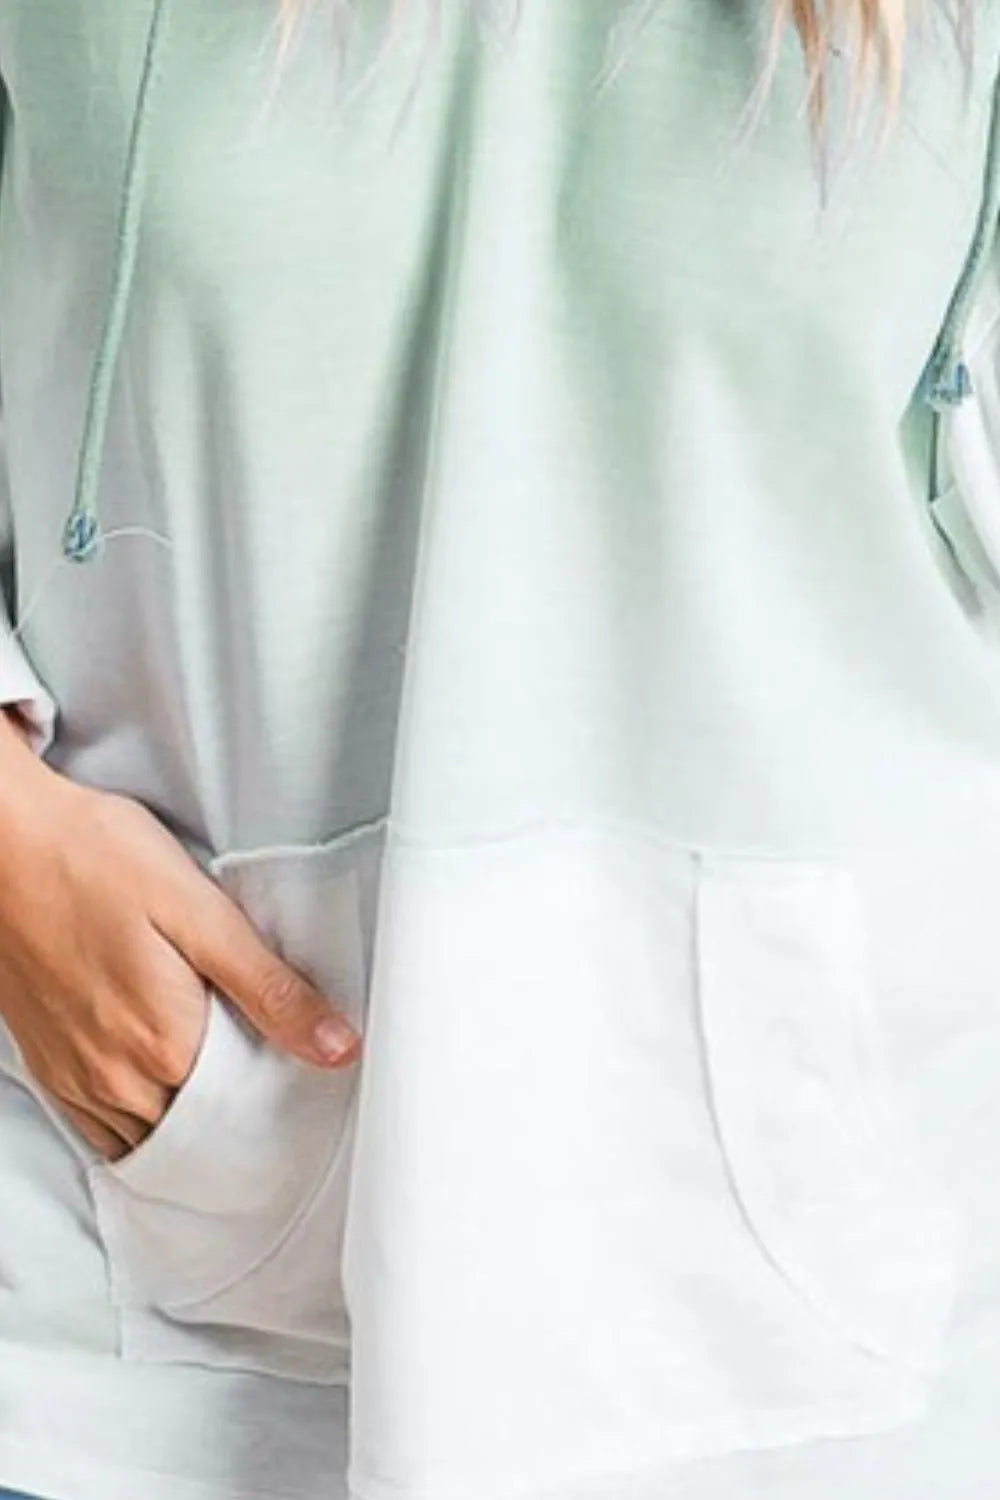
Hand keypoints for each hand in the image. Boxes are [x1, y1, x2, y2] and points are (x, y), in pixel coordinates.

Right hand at [0, 709, 361, 1160]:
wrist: (2, 840)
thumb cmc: (96, 858)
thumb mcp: (201, 912)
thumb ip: (270, 989)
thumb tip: (339, 1048)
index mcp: (167, 1045)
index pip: (248, 1115)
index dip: (285, 1102)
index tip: (311, 1079)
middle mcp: (117, 1079)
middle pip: (200, 1135)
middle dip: (241, 1120)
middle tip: (277, 1079)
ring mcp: (76, 1077)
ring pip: (150, 1140)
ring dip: (190, 1126)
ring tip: (228, 1083)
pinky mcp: (49, 1065)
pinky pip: (104, 1130)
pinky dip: (142, 1124)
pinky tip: (166, 1089)